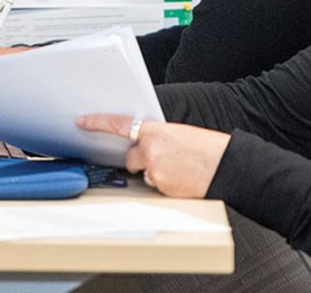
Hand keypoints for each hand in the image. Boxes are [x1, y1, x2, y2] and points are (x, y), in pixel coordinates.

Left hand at [77, 114, 230, 198]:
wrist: (228, 167)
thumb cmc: (209, 149)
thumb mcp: (181, 134)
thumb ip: (159, 137)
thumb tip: (147, 145)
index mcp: (156, 131)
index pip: (120, 125)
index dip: (98, 122)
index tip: (82, 121)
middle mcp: (151, 151)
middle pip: (131, 158)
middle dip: (142, 159)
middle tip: (164, 157)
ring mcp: (155, 172)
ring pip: (145, 174)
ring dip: (156, 173)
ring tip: (181, 168)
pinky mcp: (162, 188)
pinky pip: (156, 187)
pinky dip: (165, 184)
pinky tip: (182, 179)